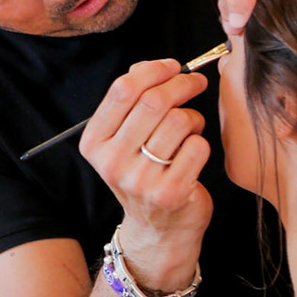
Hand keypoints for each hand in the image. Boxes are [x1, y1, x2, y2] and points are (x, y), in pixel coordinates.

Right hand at [78, 60, 212, 284]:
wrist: (159, 229)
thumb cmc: (145, 172)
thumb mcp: (124, 139)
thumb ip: (131, 101)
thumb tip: (147, 67)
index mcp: (94, 143)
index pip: (123, 90)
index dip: (153, 70)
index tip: (173, 67)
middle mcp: (112, 162)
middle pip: (153, 101)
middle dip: (182, 84)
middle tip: (196, 83)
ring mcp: (140, 180)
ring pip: (178, 121)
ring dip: (193, 118)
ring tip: (191, 128)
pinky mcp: (171, 193)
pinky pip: (197, 146)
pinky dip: (201, 143)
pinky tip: (193, 153)